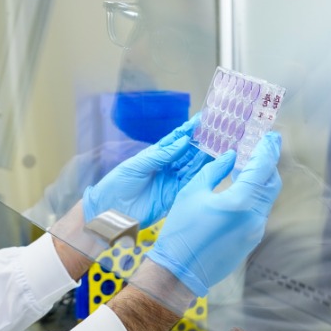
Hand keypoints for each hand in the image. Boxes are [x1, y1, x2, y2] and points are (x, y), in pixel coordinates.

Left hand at [81, 116, 209, 226]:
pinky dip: (202, 174)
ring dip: (205, 156)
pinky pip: (191, 183)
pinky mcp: (175, 195)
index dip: (187, 130)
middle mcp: (165, 167)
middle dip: (201, 142)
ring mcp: (171, 181)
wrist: (111, 209)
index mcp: (154, 156)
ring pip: (192, 166)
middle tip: (218, 132)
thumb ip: (161, 155)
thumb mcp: (137, 165)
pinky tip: (213, 164)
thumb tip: (183, 141)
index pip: (174, 140)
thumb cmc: (118, 184)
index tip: (201, 120)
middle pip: (187, 153)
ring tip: (219, 145)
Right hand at [144, 132, 282, 295]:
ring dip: (261, 180)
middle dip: (269, 163)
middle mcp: (255, 216)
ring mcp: (256, 231)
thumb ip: (214, 171)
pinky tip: (241, 189)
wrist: (180, 271)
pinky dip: (254, 196)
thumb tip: (229, 157)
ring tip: (250, 164)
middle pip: (271, 183)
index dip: (267, 150)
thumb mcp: (191, 193)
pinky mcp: (251, 240)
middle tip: (264, 146)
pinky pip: (258, 211)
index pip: (262, 168)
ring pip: (266, 198)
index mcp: (240, 202)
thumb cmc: (181, 230)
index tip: (270, 136)